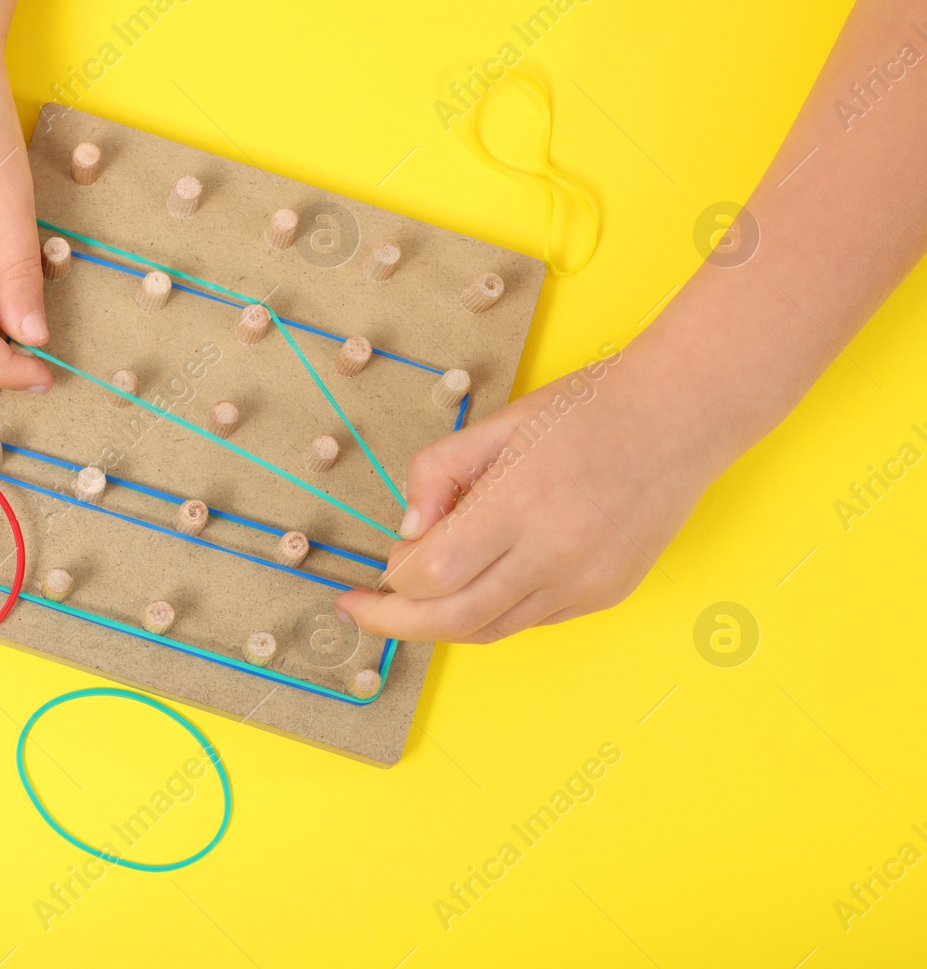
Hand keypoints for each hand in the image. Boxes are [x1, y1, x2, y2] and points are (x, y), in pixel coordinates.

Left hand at [335, 348, 723, 642]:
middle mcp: (553, 554)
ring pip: (489, 629)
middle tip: (361, 611)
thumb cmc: (586, 411)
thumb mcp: (495, 424)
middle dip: (394, 623)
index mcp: (519, 503)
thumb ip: (437, 473)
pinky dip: (491, 612)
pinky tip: (476, 586)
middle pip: (450, 619)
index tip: (375, 568)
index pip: (429, 573)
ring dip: (442, 621)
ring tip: (412, 603)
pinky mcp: (605, 594)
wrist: (679, 417)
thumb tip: (408, 530)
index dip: (391, 578)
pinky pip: (529, 621)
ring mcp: (583, 582)